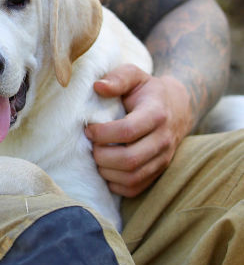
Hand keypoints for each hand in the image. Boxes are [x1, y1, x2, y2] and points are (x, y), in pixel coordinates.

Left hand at [84, 64, 190, 196]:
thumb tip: (98, 87)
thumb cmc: (147, 90)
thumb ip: (118, 78)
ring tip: (97, 156)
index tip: (88, 129)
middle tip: (90, 145)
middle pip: (130, 159)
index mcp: (156, 114)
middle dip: (102, 155)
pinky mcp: (158, 172)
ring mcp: (163, 159)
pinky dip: (116, 184)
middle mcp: (163, 139)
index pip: (128, 131)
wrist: (176, 108)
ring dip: (107, 171)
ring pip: (132, 177)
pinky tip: (106, 169)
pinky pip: (136, 188)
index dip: (103, 133)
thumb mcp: (134, 75)